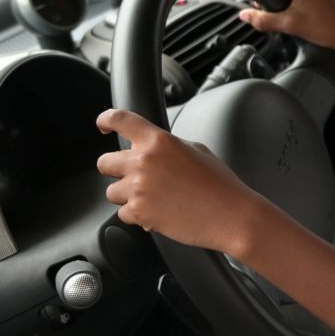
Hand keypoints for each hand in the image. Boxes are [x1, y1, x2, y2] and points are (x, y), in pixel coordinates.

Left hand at [96, 108, 267, 256]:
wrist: (231, 215)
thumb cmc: (220, 185)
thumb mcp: (197, 150)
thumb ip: (168, 145)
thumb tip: (154, 147)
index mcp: (159, 141)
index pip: (121, 120)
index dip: (106, 120)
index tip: (103, 124)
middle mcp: (144, 161)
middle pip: (105, 162)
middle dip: (117, 170)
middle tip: (135, 178)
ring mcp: (138, 188)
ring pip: (112, 191)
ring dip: (127, 196)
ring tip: (153, 199)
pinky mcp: (139, 212)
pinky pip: (123, 214)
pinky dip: (137, 215)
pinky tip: (159, 213)